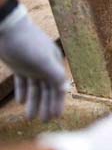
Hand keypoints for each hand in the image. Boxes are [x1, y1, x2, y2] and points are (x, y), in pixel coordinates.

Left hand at [0, 5, 66, 121]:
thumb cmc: (27, 43)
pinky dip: (23, 91)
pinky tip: (21, 102)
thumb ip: (55, 74)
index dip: (57, 102)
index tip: (55, 117)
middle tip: (43, 121)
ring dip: (34, 102)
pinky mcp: (19, 64)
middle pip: (47, 89)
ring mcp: (32, 65)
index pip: (58, 87)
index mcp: (54, 64)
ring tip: (30, 117)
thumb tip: (65, 87)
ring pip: (35, 87)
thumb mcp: (43, 61)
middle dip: (46, 105)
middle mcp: (45, 65)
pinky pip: (23, 81)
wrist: (8, 28)